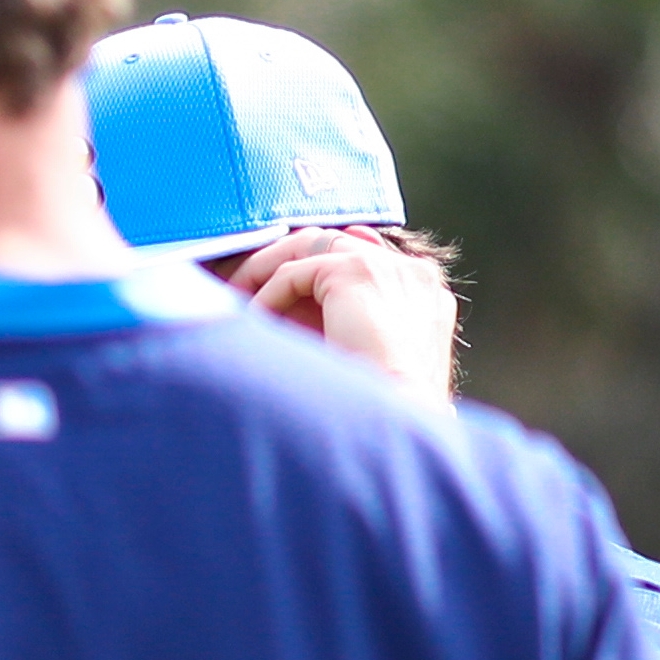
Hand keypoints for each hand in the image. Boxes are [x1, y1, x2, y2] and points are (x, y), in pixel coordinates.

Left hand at [232, 226, 458, 401]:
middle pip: (333, 242)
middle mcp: (413, 273)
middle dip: (283, 260)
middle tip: (244, 286)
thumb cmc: (379, 406)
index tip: (275, 286)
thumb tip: (295, 305)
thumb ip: (342, 325)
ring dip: (266, 270)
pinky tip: (252, 321)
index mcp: (424, 294)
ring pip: (309, 248)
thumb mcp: (365, 359)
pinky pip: (294, 273)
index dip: (314, 265)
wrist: (401, 416)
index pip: (362, 253)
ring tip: (235, 295)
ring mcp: (388, 267)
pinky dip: (267, 296)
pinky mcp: (358, 271)